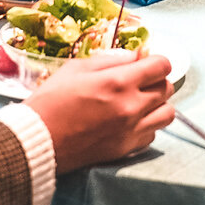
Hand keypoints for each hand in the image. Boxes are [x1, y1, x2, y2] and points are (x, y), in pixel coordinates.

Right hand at [22, 50, 174, 169]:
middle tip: (140, 82)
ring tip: (140, 103)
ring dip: (157, 105)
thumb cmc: (51, 100)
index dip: (156, 61)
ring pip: (167, 113)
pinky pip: (152, 135)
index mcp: (118, 82)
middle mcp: (131, 106)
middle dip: (156, 81)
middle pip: (167, 88)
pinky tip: (129, 122)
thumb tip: (136, 55)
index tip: (146, 64)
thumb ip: (110, 59)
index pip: (161, 66)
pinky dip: (146, 126)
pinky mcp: (126, 149)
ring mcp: (131, 130)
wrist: (38, 140)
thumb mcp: (76, 68)